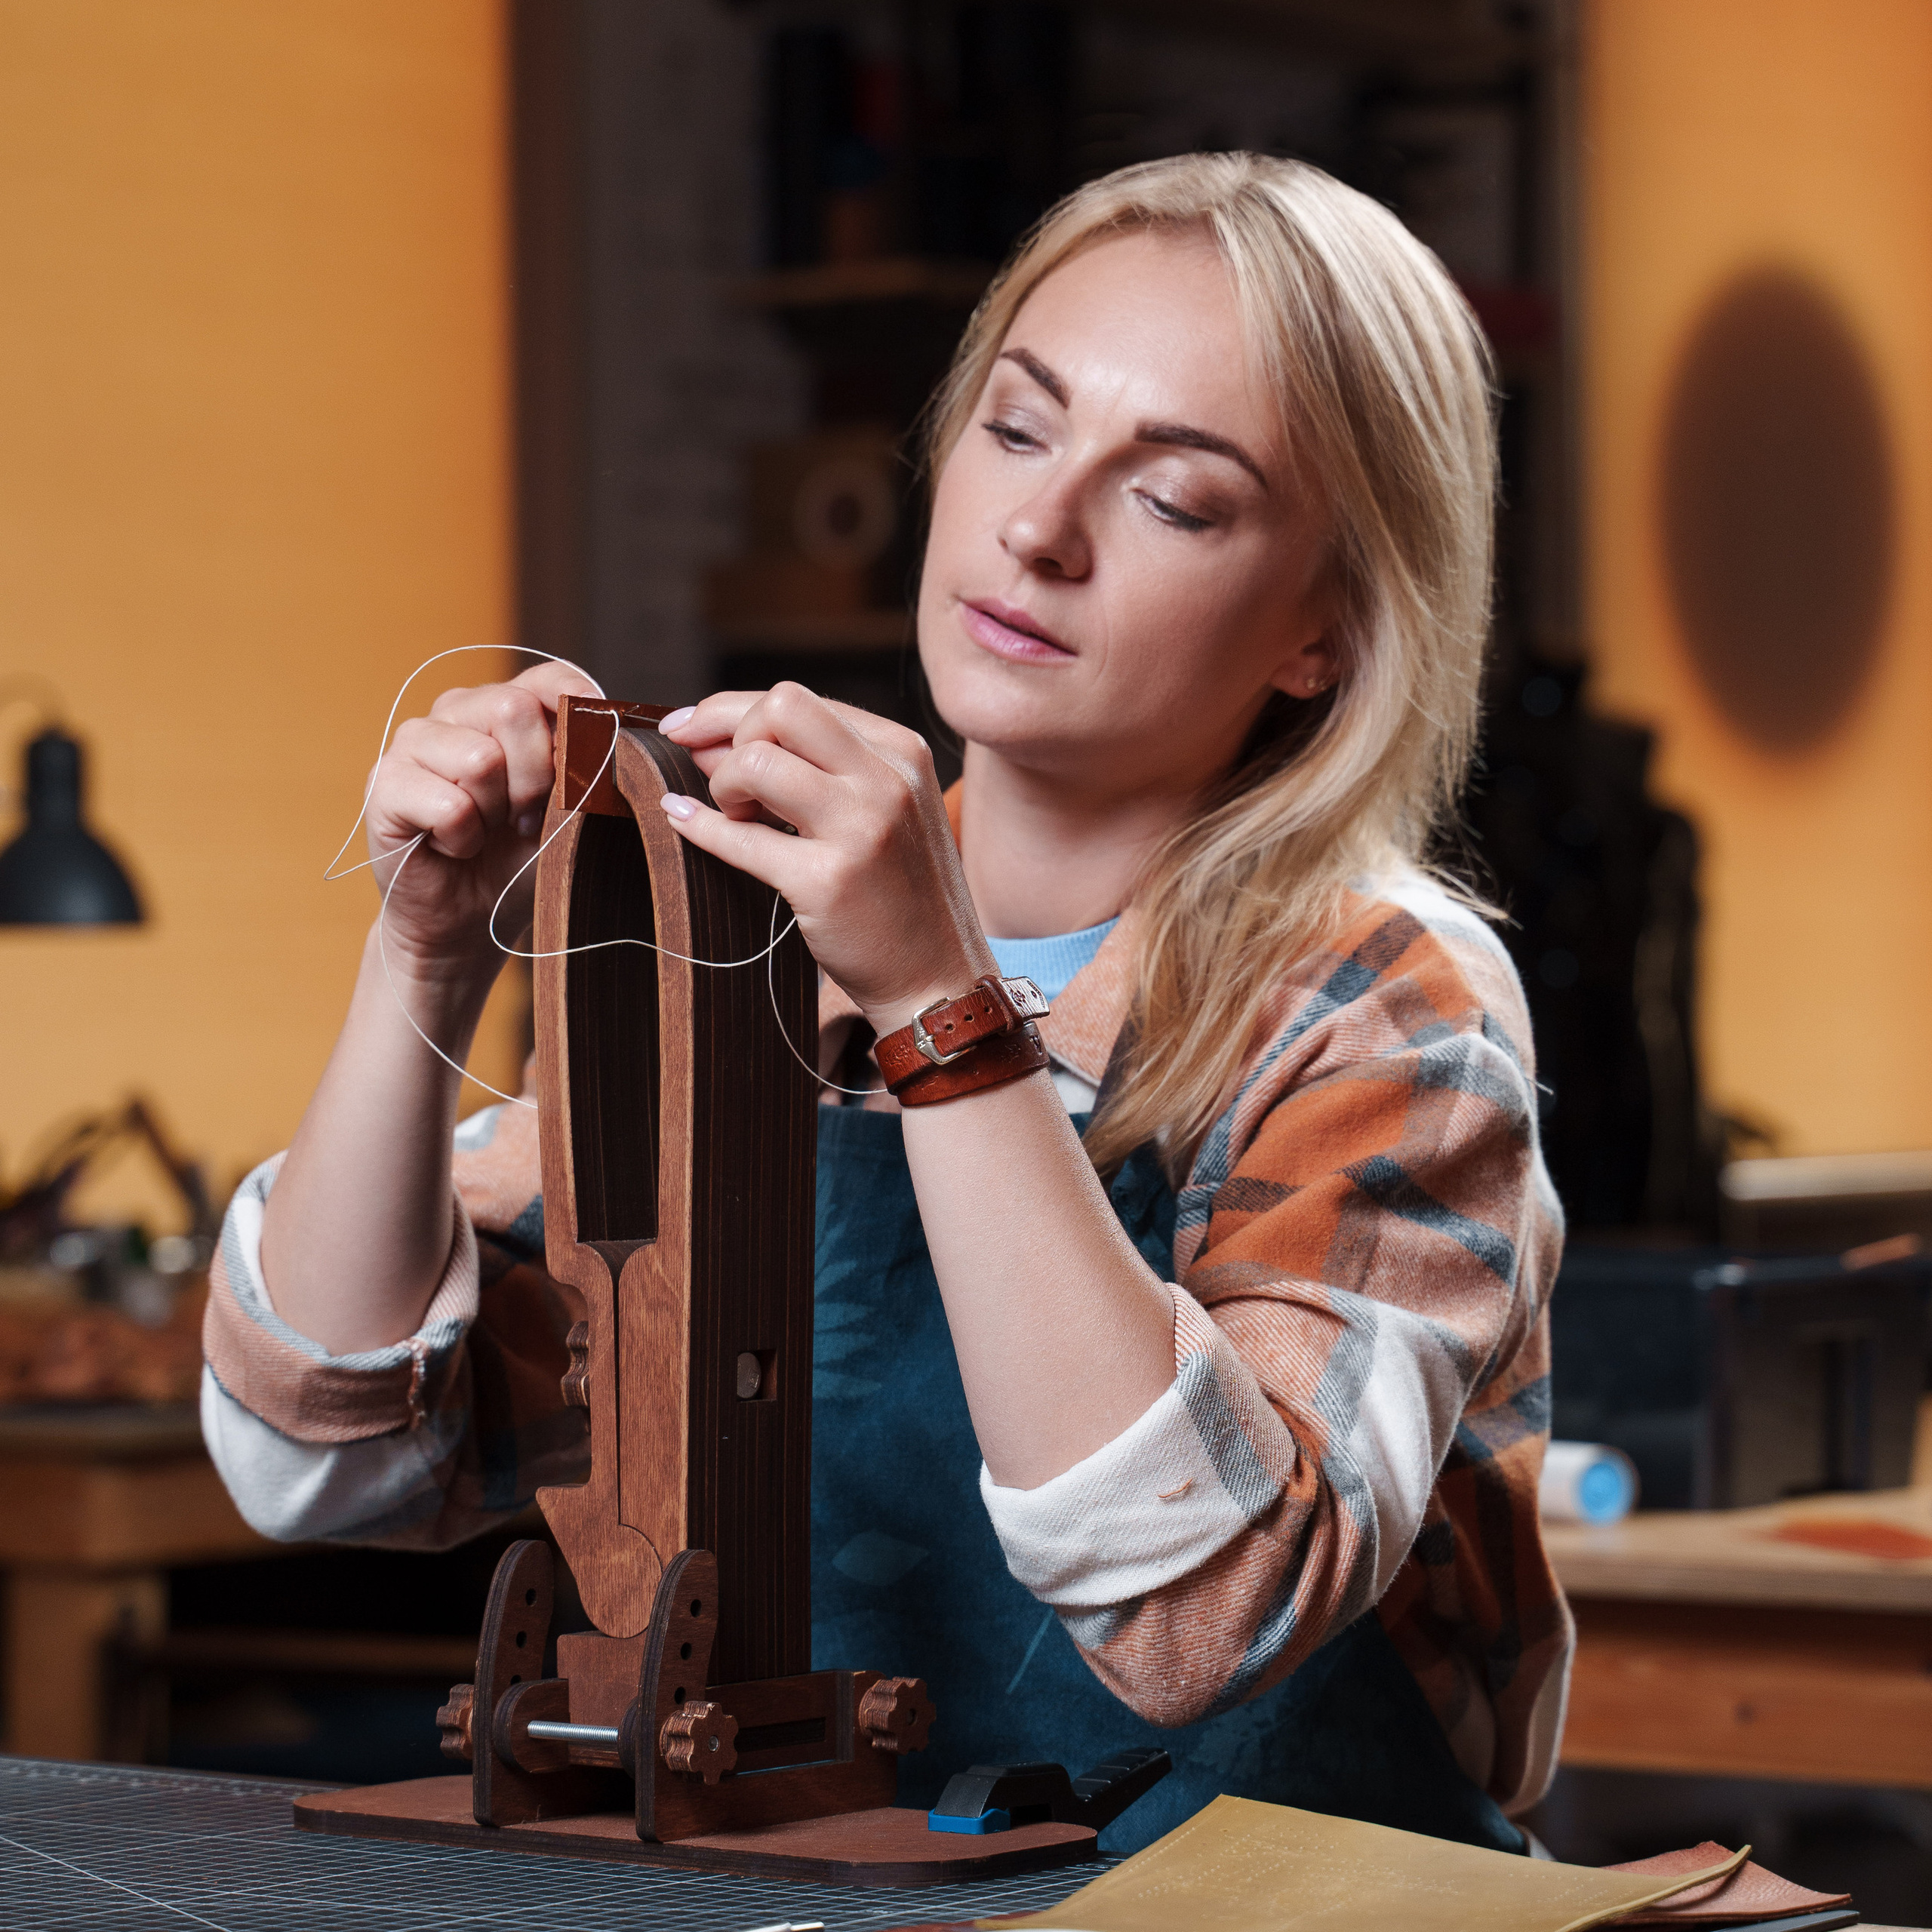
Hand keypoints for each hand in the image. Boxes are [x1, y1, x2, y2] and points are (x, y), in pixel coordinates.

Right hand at [363, 661, 597, 979]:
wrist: (470, 918)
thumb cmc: (519, 858)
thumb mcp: (565, 808)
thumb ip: (578, 763)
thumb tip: (598, 730)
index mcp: (506, 708)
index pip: (548, 678)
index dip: (576, 709)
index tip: (591, 753)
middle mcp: (458, 711)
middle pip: (513, 709)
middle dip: (535, 778)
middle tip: (523, 817)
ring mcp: (415, 742)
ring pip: (480, 759)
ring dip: (495, 813)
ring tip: (484, 830)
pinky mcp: (385, 783)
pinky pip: (449, 806)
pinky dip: (463, 839)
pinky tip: (452, 846)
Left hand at [659, 685, 992, 1029]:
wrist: (939, 978)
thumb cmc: (899, 896)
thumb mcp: (879, 813)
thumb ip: (811, 770)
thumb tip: (709, 740)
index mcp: (901, 753)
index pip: (799, 699)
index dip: (731, 711)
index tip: (689, 728)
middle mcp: (887, 780)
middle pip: (780, 708)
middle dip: (731, 735)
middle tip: (727, 785)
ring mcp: (862, 828)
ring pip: (757, 762)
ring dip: (725, 787)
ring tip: (739, 820)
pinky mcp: (829, 882)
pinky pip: (739, 837)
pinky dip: (699, 827)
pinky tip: (682, 821)